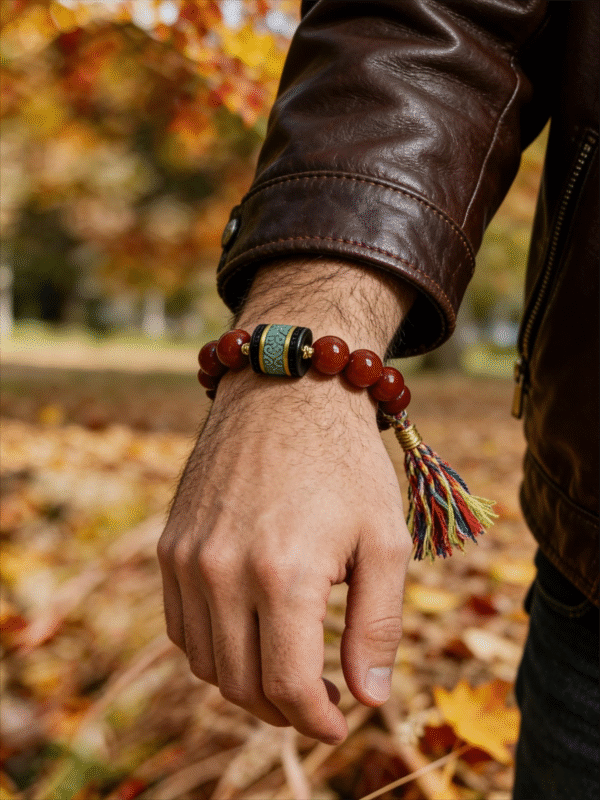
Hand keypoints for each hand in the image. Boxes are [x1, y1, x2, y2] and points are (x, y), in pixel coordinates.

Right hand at [158, 258, 415, 743]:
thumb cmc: (345, 464)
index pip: (288, 686)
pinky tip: (248, 635)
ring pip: (207, 663)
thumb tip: (369, 699)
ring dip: (247, 682)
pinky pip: (181, 626)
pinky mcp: (170, 547)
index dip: (317, 720)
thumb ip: (378, 627)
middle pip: (243, 684)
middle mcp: (222, 572)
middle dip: (285, 708)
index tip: (339, 723)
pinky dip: (213, 648)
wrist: (286, 394)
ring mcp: (187, 559)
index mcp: (283, 574)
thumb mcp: (384, 539)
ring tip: (287, 670)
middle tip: (319, 699)